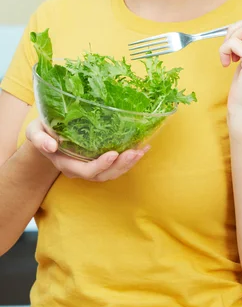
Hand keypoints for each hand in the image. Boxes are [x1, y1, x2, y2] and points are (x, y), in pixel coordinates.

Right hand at [26, 118, 149, 181]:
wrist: (46, 136)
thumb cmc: (42, 131)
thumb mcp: (34, 132)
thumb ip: (40, 139)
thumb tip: (52, 146)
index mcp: (66, 163)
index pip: (86, 171)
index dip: (101, 165)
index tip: (113, 153)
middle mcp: (80, 169)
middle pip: (103, 175)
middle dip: (120, 165)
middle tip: (134, 152)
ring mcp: (90, 167)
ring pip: (112, 173)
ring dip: (128, 164)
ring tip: (141, 151)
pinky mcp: (99, 160)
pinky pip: (116, 165)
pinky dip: (130, 159)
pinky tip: (142, 148)